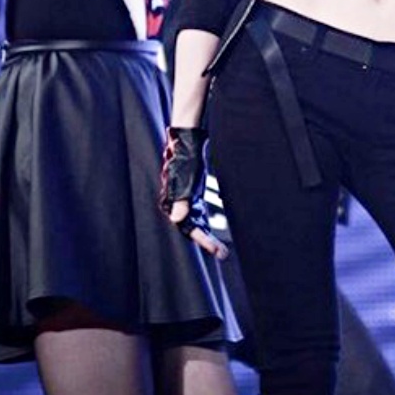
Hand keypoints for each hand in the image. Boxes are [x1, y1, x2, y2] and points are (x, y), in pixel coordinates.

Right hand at [160, 127, 227, 258]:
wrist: (189, 140)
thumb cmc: (186, 159)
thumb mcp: (186, 179)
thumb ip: (181, 200)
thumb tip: (175, 218)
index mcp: (172, 203)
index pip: (187, 227)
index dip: (201, 240)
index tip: (215, 248)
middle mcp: (176, 204)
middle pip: (192, 228)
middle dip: (207, 242)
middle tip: (223, 254)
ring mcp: (185, 199)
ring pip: (196, 223)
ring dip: (207, 235)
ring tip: (221, 250)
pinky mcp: (193, 194)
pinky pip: (199, 214)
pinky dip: (206, 223)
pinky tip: (215, 231)